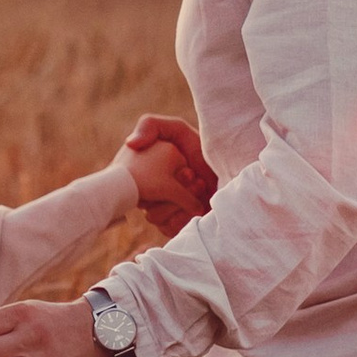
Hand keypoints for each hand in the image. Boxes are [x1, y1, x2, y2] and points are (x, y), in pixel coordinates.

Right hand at [120, 113, 215, 228]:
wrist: (226, 165)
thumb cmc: (198, 146)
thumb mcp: (174, 129)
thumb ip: (149, 125)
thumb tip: (130, 143)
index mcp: (145, 175)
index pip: (138, 186)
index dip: (162, 181)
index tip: (188, 170)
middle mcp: (151, 195)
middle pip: (148, 207)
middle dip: (178, 194)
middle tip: (198, 181)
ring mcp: (163, 211)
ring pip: (157, 219)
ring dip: (182, 207)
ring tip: (202, 190)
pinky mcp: (175, 225)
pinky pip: (169, 231)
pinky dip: (186, 219)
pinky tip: (201, 209)